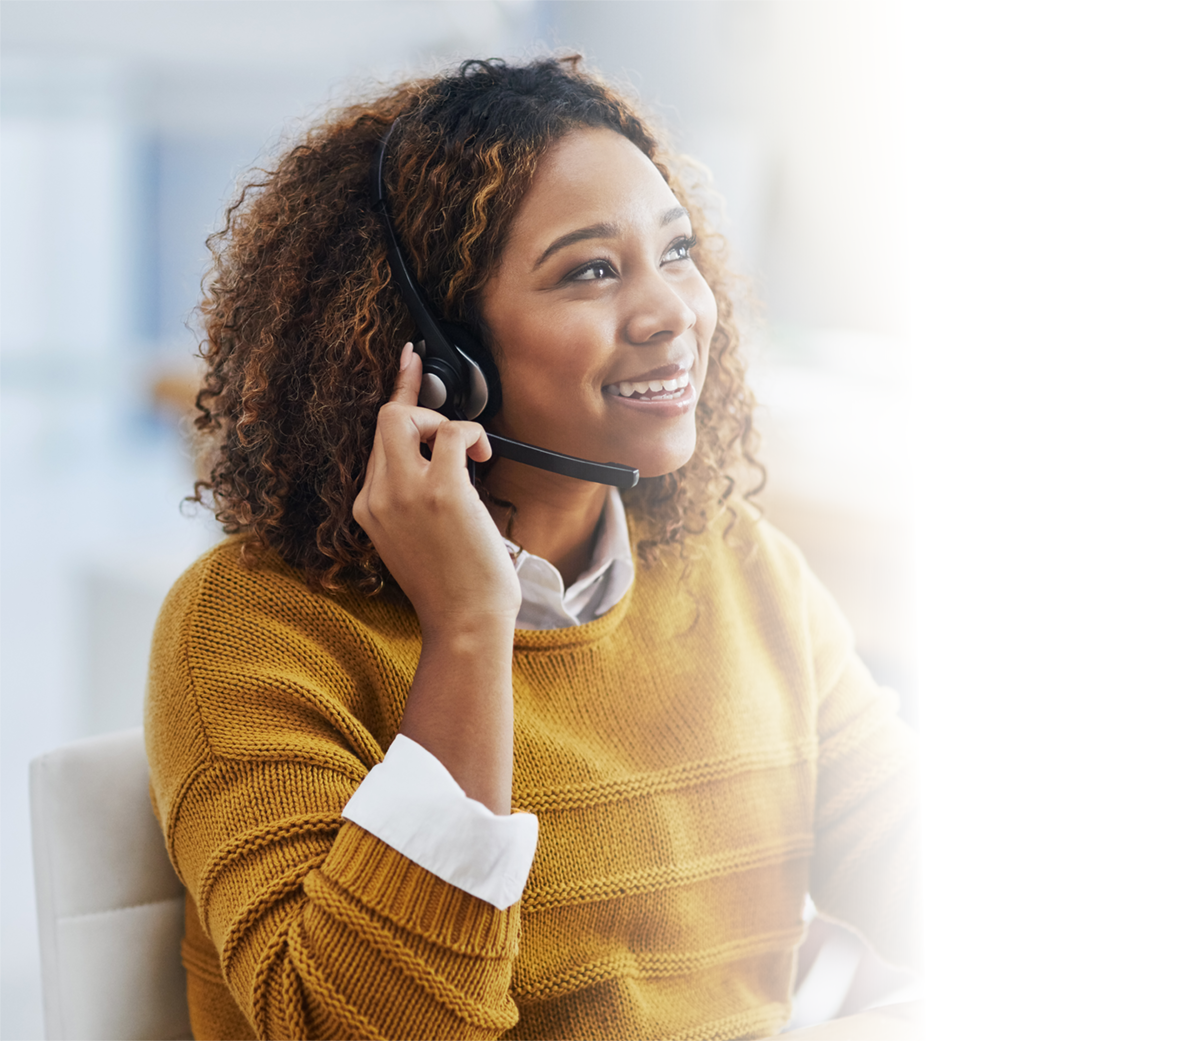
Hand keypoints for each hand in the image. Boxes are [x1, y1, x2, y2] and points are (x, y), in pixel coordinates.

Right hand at [353, 343, 520, 634]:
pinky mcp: (441, 491)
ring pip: (406, 416)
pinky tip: (483, 456)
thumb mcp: (412, 539)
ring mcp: (405, 492)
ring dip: (444, 421)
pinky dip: (471, 433)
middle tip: (446, 416)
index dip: (397, 396)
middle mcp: (377, 496)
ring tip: (470, 453)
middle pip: (386, 419)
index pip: (375, 440)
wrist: (464, 623)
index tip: (408, 362)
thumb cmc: (452, 587)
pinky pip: (450, 432)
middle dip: (419, 403)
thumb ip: (409, 498)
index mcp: (368, 507)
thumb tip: (439, 456)